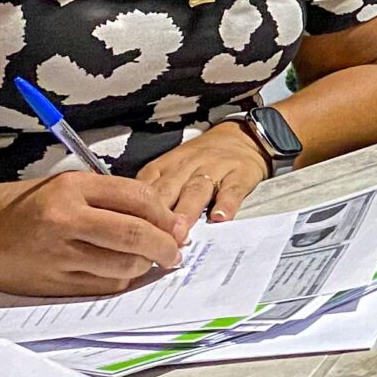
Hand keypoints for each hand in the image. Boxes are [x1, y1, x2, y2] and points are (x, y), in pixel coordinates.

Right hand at [0, 168, 188, 295]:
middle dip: (165, 245)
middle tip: (175, 250)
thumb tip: (162, 218)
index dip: (164, 214)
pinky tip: (123, 271)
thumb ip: (112, 198)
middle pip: (135, 234)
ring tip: (149, 260)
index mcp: (72, 188)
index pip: (137, 198)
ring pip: (124, 265)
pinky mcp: (54, 282)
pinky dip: (122, 279)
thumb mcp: (68, 186)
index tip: (175, 224)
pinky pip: (105, 285)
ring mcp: (59, 254)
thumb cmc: (27, 206)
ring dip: (145, 265)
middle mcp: (66, 219)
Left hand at [134, 122, 269, 236]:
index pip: (146, 186)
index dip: (137, 209)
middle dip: (159, 215)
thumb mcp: (174, 168)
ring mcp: (214, 169)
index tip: (133, 231)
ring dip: (187, 211)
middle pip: (169, 190)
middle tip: (154, 239)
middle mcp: (187, 166)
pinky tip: (221, 218)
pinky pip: (232, 189)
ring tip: (181, 232)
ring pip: (196, 190)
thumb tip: (134, 223)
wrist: (242, 137)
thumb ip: (156, 192)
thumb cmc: (202, 160)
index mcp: (166, 166)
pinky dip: (226, 203)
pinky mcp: (240, 174)